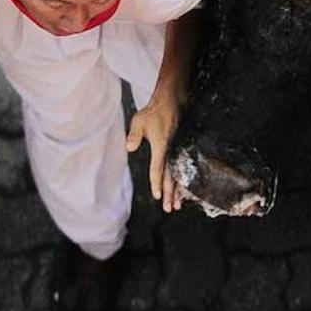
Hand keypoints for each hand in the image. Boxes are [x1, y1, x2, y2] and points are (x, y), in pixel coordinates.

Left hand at [126, 93, 183, 212]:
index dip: (156, 182)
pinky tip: (181, 191)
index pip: (158, 168)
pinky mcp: (180, 149)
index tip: (157, 195)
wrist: (171, 102)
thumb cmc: (153, 112)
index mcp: (162, 145)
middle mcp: (171, 150)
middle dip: (170, 193)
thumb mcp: (139, 121)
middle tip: (169, 208)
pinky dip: (181, 182)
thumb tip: (129, 148)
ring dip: (177, 191)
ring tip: (177, 205)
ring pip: (177, 175)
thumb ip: (134, 136)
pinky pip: (180, 169)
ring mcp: (177, 150)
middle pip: (171, 176)